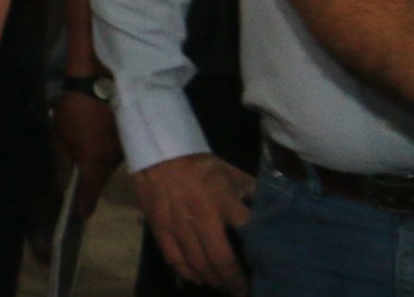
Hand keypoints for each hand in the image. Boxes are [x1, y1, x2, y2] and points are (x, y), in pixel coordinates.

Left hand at [52, 90, 124, 217]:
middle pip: (101, 181)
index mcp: (94, 161)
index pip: (90, 191)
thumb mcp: (60, 136)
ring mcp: (123, 151)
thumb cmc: (74, 108)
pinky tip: (96, 151)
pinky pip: (115, 156)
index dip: (86, 204)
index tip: (82, 216)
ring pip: (109, 169)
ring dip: (98, 171)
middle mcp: (112, 161)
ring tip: (86, 172)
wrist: (99, 82)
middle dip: (92, 189)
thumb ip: (61, 163)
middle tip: (82, 198)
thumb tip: (63, 186)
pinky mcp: (128, 141)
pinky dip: (105, 158)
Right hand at [130, 153, 252, 293]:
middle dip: (234, 281)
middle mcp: (202, 214)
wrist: (158, 149)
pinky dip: (186, 273)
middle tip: (243, 291)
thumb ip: (250, 193)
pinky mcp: (159, 225)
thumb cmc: (200, 164)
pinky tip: (196, 279)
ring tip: (222, 286)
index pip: (248, 233)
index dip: (259, 256)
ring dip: (212, 280)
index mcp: (224, 199)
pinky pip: (173, 257)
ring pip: (197, 263)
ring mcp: (178, 222)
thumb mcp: (230, 173)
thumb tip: (272, 212)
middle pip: (221, 259)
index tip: (266, 270)